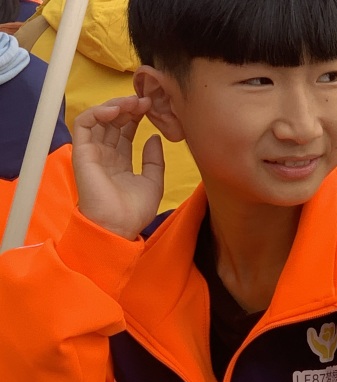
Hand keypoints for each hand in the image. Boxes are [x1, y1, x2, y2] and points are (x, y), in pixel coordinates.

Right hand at [72, 96, 164, 239]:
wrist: (118, 226)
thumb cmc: (134, 211)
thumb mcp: (153, 182)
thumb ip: (154, 159)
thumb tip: (154, 137)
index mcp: (120, 160)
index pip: (125, 130)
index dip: (136, 116)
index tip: (151, 107)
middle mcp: (105, 154)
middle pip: (113, 121)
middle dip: (129, 107)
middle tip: (145, 101)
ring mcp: (92, 152)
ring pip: (99, 118)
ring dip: (115, 105)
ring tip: (133, 103)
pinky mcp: (82, 152)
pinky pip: (84, 124)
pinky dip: (97, 112)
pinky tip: (116, 110)